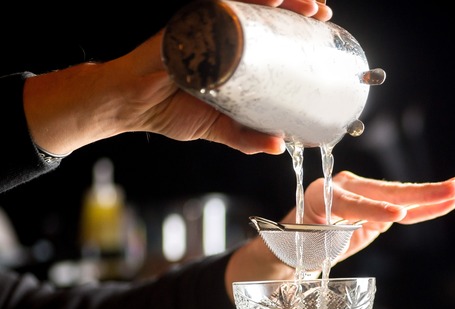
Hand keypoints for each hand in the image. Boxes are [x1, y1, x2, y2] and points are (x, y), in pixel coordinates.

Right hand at [23, 0, 332, 156]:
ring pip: (249, 7)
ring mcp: (204, 29)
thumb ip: (247, 137)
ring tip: (307, 4)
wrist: (128, 106)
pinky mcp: (188, 27)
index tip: (323, 31)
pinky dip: (246, 4)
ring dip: (279, 2)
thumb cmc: (168, 109)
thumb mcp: (218, 127)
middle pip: (265, 16)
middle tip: (321, 13)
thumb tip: (279, 146)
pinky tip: (269, 0)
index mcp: (232, 56)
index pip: (269, 37)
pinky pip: (220, 10)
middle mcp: (220, 36)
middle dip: (295, 11)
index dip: (296, 31)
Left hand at [224, 171, 454, 293]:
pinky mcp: (375, 210)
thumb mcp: (297, 250)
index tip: (394, 217)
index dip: (372, 210)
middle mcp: (343, 189)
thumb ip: (317, 243)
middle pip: (383, 192)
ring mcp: (362, 197)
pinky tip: (447, 201)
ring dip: (430, 196)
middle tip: (445, 191)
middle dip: (416, 194)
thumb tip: (341, 240)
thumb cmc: (291, 249)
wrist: (292, 249)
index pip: (350, 201)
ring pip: (399, 198)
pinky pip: (404, 210)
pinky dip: (425, 208)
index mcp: (319, 195)